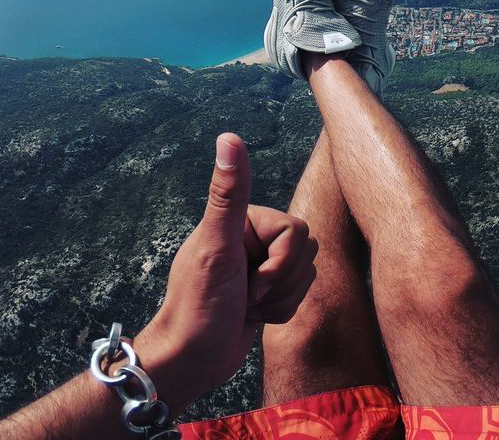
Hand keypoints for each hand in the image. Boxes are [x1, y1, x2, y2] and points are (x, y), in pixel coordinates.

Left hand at [137, 134, 316, 408]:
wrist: (192, 361)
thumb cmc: (199, 304)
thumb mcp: (216, 245)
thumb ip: (228, 193)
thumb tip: (228, 137)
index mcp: (245, 218)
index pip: (298, 230)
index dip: (280, 263)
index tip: (248, 281)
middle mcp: (254, 235)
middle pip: (306, 250)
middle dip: (281, 283)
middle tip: (246, 295)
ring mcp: (261, 262)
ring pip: (306, 273)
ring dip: (280, 300)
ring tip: (247, 307)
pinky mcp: (268, 288)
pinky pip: (299, 294)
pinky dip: (280, 313)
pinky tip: (252, 317)